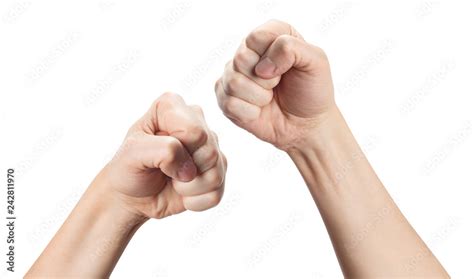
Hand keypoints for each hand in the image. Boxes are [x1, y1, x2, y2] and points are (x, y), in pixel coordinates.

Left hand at [103, 92, 225, 218]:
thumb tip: (190, 170)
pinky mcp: (218, 170)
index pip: (194, 131)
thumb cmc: (128, 168)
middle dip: (183, 172)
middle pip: (210, 153)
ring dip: (188, 189)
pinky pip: (217, 193)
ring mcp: (211, 145)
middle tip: (163, 171)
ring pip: (216, 175)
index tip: (154, 154)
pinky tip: (182, 192)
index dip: (176, 150)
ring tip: (172, 181)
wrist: (131, 196)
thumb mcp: (132, 153)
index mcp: (172, 106)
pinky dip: (195, 201)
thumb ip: (163, 150)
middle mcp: (196, 120)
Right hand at [215, 19, 334, 150]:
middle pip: (240, 58)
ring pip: (233, 82)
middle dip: (265, 79)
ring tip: (270, 98)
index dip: (272, 55)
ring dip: (259, 97)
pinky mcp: (225, 98)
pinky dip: (250, 112)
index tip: (287, 68)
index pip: (256, 37)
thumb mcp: (316, 61)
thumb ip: (292, 48)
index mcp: (269, 36)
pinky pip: (228, 103)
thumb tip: (261, 67)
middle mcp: (248, 52)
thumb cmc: (312, 91)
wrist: (306, 125)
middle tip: (278, 85)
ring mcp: (233, 75)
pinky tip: (259, 112)